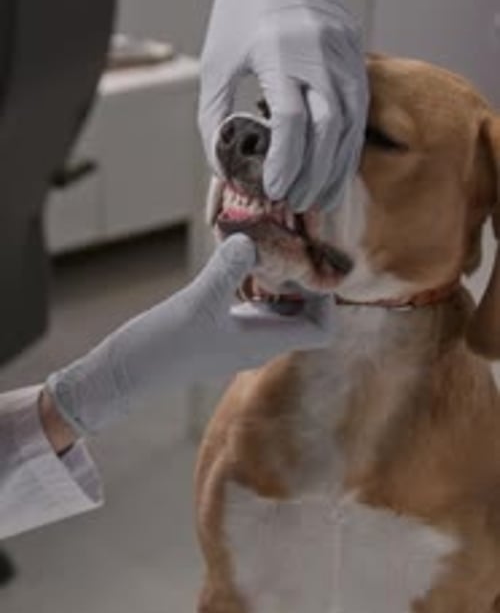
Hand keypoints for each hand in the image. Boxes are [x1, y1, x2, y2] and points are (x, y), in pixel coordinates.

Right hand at [45, 235, 332, 435]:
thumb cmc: (161, 348)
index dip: (326, 297)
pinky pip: (254, 299)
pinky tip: (241, 252)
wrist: (123, 374)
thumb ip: (225, 272)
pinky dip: (256, 275)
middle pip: (306, 312)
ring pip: (280, 303)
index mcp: (265, 342)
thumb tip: (251, 240)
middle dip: (306, 276)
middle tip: (295, 239)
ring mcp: (240, 332)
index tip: (309, 262)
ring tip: (272, 239)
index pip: (322, 329)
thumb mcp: (195, 305)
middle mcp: (260, 339)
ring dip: (282, 273)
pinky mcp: (220, 324)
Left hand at [199, 0, 367, 211]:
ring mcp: (343, 49)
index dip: (285, 160)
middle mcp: (318, 50)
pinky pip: (359, 105)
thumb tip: (224, 166)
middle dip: (313, 172)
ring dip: (335, 165)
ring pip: (350, 120)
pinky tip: (335, 166)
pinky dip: (347, 142)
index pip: (291, 118)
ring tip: (317, 196)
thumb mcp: (216, 65)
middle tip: (295, 202)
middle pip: (327, 126)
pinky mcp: (355, 50)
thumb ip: (214, 118)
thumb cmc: (237, 14)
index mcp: (278, 50)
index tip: (274, 188)